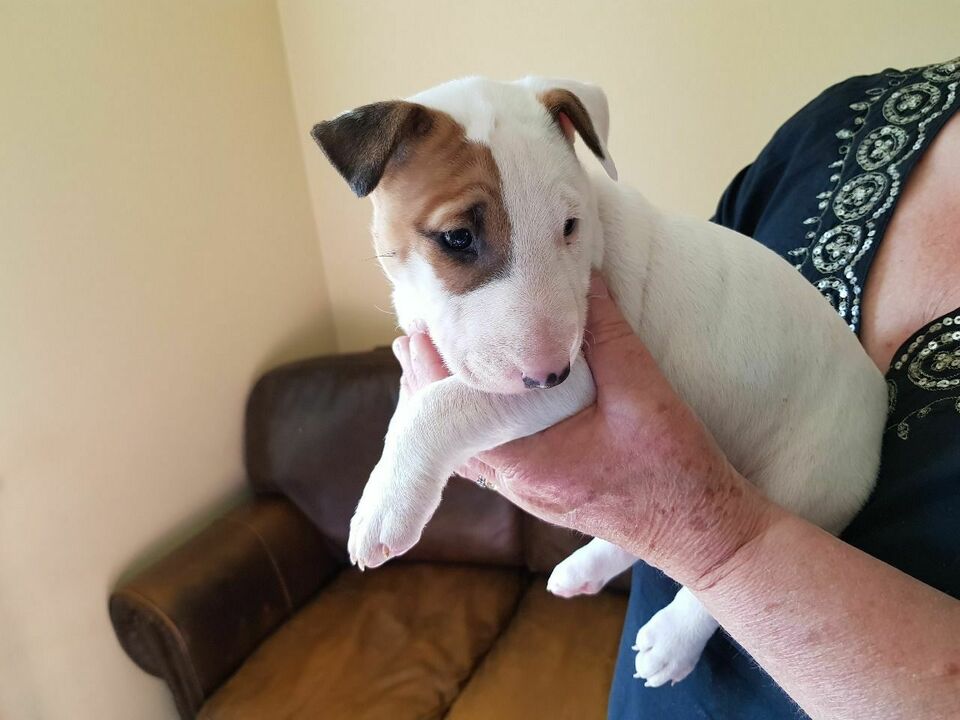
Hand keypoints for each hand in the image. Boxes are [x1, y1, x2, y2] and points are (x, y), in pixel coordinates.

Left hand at [393, 273, 775, 586]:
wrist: (701, 532)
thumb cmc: (674, 471)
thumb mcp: (643, 392)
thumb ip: (607, 334)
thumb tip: (584, 278)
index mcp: (529, 462)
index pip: (455, 415)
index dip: (432, 370)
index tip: (417, 329)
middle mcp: (517, 482)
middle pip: (450, 432)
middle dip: (430, 382)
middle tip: (414, 335)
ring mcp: (528, 491)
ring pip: (469, 445)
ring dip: (450, 403)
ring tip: (434, 359)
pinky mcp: (544, 489)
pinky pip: (492, 454)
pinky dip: (476, 422)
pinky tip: (480, 398)